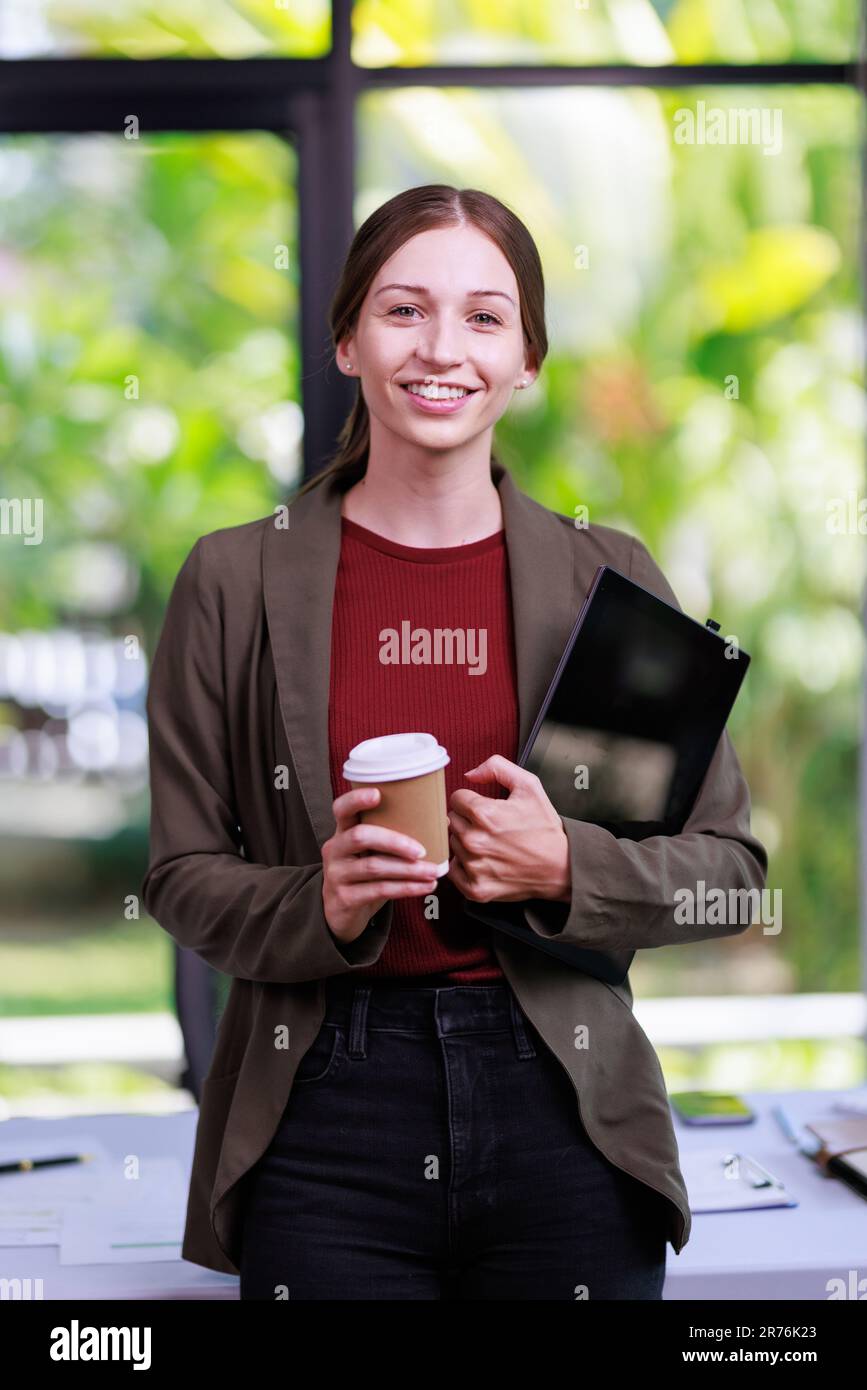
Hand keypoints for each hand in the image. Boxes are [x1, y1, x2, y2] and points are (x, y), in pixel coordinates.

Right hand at [322, 787, 441, 943]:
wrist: (341, 913)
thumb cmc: (364, 874)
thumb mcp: (371, 852)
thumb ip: (394, 835)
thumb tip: (441, 820)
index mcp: (343, 832)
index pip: (342, 809)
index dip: (356, 799)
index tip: (378, 794)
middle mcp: (335, 849)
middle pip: (361, 836)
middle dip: (395, 841)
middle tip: (422, 851)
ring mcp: (337, 874)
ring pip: (374, 866)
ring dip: (408, 870)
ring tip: (433, 871)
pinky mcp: (344, 898)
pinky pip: (379, 890)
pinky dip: (406, 888)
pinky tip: (425, 886)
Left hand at [446, 754, 570, 903]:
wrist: (561, 867)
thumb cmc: (545, 829)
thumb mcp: (529, 786)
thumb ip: (497, 767)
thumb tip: (471, 774)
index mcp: (484, 814)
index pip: (456, 799)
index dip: (472, 800)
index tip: (486, 809)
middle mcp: (474, 841)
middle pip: (452, 821)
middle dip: (468, 820)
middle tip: (491, 827)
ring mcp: (474, 867)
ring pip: (453, 844)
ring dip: (467, 843)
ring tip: (491, 844)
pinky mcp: (475, 888)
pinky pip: (454, 871)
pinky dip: (465, 867)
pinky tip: (484, 861)